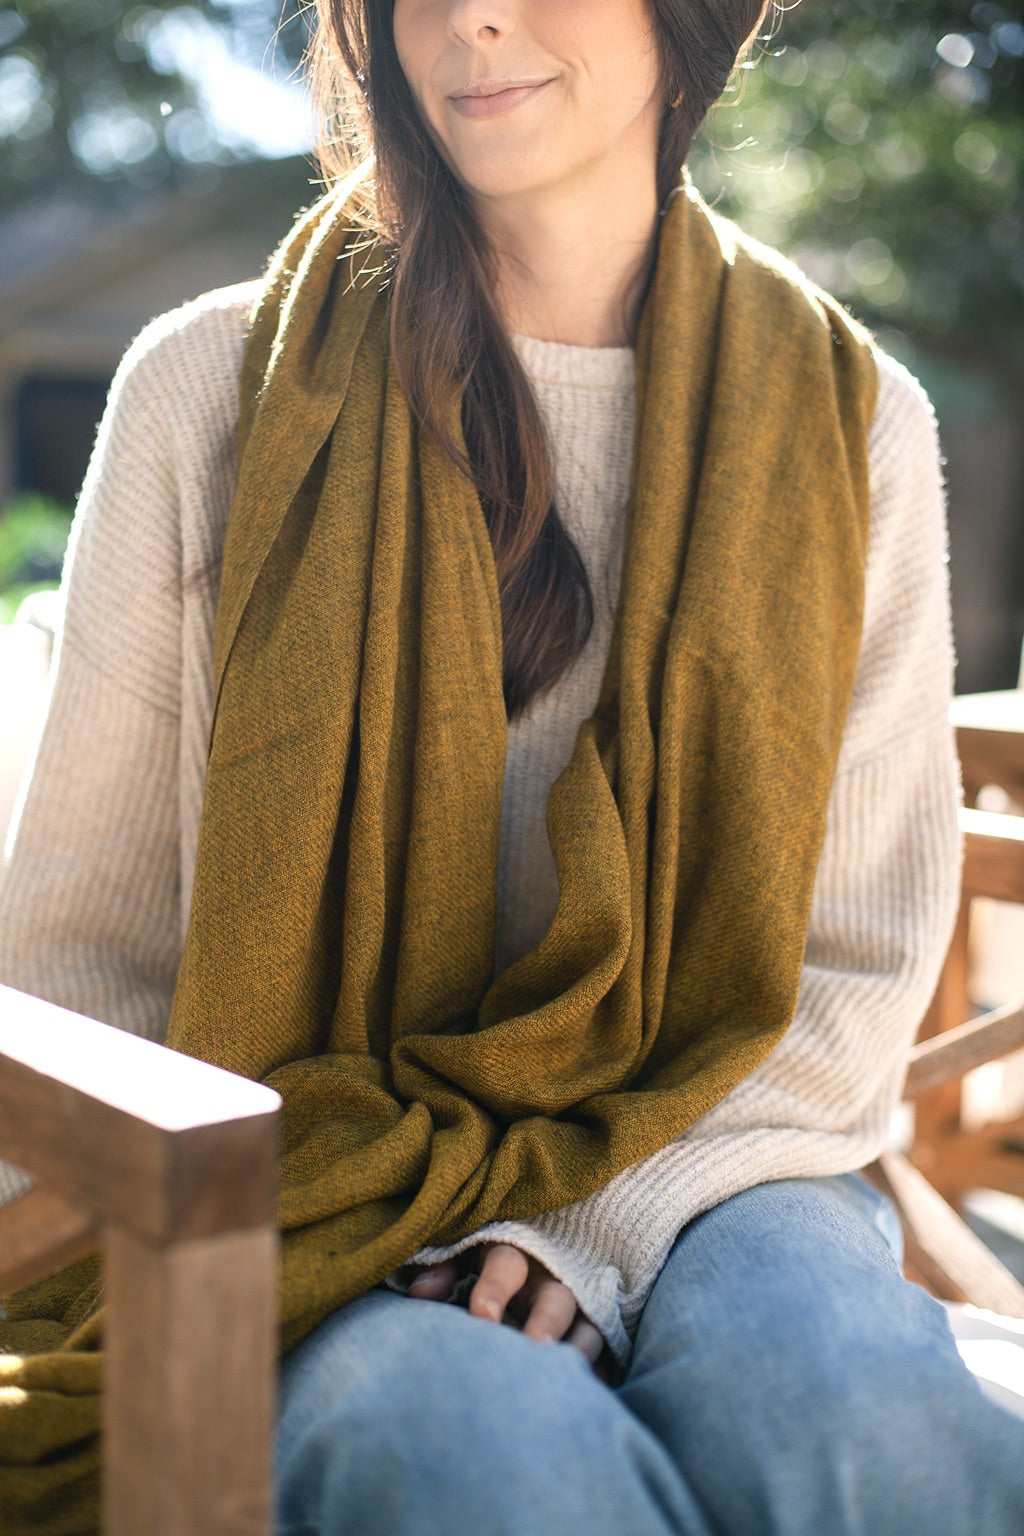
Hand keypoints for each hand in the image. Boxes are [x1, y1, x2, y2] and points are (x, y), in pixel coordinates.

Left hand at [407, 1243, 604, 1367]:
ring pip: (587, 1326)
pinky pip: (605, 1354)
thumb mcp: (463, 1255)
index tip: (481, 1315)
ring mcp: (578, 1306)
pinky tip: (589, 1395)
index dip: (495, 1287)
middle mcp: (550, 1279)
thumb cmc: (486, 1263)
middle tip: (535, 1348)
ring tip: (566, 1378)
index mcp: (513, 1256)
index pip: (506, 1265)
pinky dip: (599, 1374)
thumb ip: (443, 1270)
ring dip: (578, 1350)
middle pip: (556, 1297)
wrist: (535, 1257)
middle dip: (547, 1321)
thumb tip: (420, 1293)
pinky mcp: (593, 1332)